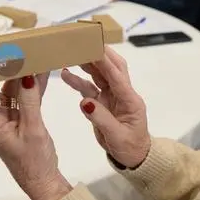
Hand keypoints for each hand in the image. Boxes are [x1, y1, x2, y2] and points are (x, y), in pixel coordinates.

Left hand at [0, 61, 71, 199]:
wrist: (45, 183)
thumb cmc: (33, 162)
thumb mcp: (33, 132)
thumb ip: (30, 103)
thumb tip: (27, 76)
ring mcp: (10, 119)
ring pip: (9, 91)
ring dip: (17, 75)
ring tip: (23, 53)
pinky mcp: (25, 120)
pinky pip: (26, 99)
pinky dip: (32, 87)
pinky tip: (41, 72)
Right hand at [61, 47, 150, 168]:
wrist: (133, 157)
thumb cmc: (129, 147)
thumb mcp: (117, 136)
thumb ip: (101, 118)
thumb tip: (84, 102)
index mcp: (130, 100)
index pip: (117, 76)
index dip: (104, 61)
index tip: (92, 47)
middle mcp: (121, 94)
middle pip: (110, 68)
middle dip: (98, 53)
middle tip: (82, 41)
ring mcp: (111, 97)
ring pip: (99, 75)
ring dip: (86, 63)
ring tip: (70, 53)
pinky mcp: (102, 102)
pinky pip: (89, 88)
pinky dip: (78, 80)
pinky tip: (65, 74)